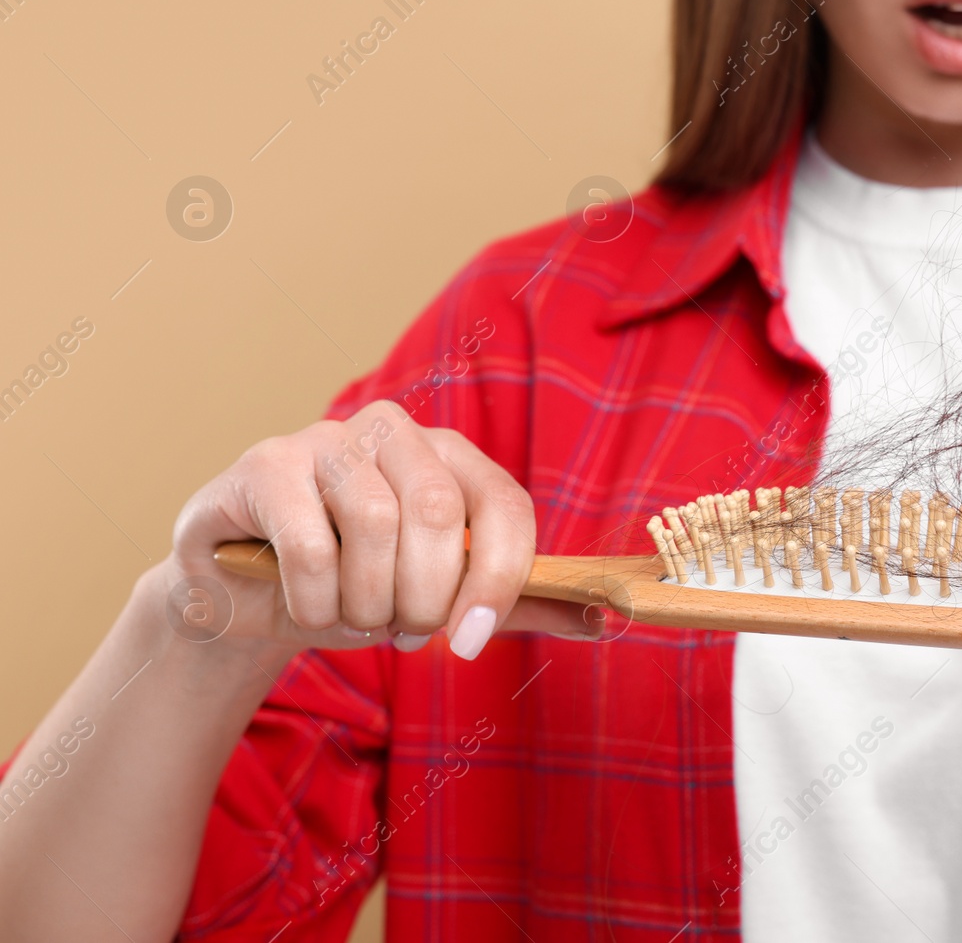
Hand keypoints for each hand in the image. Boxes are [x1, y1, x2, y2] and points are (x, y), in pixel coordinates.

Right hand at [155, 400, 602, 662]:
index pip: (505, 504)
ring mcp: (328, 439)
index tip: (472, 643)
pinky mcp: (265, 464)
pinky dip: (315, 602)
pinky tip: (306, 610)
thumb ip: (514, 605)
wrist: (245, 596)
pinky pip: (312, 544)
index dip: (501, 580)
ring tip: (352, 617)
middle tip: (402, 632)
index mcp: (451, 456)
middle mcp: (396, 431)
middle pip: (442, 514)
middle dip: (425, 598)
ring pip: (375, 526)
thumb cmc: (354, 588)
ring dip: (367, 602)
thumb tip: (603, 619)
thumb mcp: (441, 599)